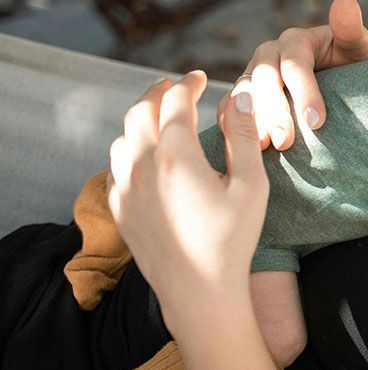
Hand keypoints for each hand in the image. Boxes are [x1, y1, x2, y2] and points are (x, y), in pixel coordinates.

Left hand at [107, 72, 268, 323]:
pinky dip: (128, 149)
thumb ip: (244, 136)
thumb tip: (239, 96)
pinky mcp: (119, 208)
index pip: (175, 101)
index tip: (201, 78)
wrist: (198, 290)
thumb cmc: (232, 239)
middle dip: (158, 93)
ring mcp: (125, 187)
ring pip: (122, 137)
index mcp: (176, 154)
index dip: (188, 83)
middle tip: (175, 87)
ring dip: (140, 120)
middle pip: (140, 111)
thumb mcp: (250, 186)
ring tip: (159, 118)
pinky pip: (115, 167)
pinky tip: (144, 156)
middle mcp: (142, 165)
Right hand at [244, 0, 367, 151]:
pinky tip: (240, 146)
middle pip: (264, 80)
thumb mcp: (357, 47)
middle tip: (285, 142)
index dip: (304, 91)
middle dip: (274, 110)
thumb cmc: (353, 65)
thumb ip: (350, 27)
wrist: (344, 83)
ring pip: (244, 94)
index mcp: (295, 41)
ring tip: (263, 148)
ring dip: (250, 120)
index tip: (317, 121)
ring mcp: (253, 77)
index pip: (295, 64)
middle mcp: (269, 56)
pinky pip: (231, 108)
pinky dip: (232, 124)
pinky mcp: (245, 98)